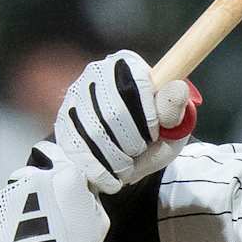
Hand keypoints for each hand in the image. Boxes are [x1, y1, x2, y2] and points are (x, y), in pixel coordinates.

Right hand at [55, 52, 199, 195]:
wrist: (129, 150)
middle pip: (113, 114)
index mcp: (128, 64)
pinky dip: (99, 170)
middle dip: (132, 143)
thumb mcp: (173, 124)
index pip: (137, 89)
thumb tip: (178, 88)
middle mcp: (97, 72)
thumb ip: (175, 109)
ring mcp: (76, 95)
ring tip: (127, 164)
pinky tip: (111, 177)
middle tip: (139, 152)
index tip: (155, 134)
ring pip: (94, 133)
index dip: (149, 120)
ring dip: (116, 158)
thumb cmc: (155, 132)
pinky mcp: (63, 120)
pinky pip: (77, 149)